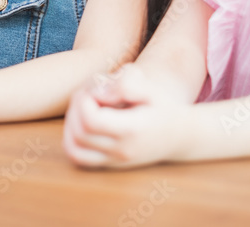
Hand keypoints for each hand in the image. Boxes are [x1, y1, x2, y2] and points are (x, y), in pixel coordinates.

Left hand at [63, 64, 187, 167]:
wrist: (180, 137)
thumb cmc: (163, 107)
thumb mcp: (151, 89)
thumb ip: (125, 84)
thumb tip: (97, 94)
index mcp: (132, 130)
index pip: (91, 120)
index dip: (84, 100)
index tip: (96, 90)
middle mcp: (121, 150)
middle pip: (79, 133)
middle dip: (75, 108)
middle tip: (88, 95)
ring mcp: (114, 161)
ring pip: (73, 149)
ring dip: (70, 125)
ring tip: (83, 109)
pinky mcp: (109, 165)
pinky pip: (78, 158)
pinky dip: (71, 140)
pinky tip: (82, 122)